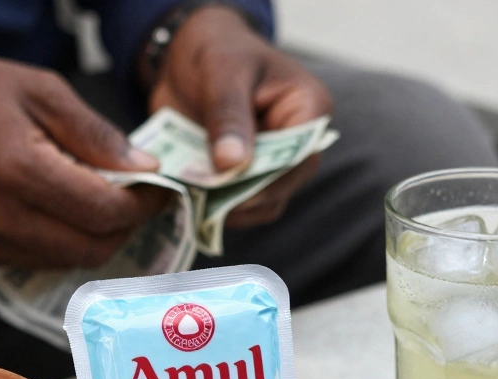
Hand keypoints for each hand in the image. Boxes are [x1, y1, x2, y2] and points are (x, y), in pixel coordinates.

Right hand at [0, 55, 169, 267]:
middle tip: (138, 199)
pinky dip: (65, 241)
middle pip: (92, 247)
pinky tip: (64, 211)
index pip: (103, 210)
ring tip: (104, 202)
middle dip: (126, 227)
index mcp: (17, 168)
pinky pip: (40, 260)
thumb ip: (94, 134)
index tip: (159, 187)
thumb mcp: (38, 89)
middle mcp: (0, 216)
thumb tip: (143, 168)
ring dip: (98, 238)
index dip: (143, 203)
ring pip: (69, 261)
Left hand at [147, 6, 332, 227]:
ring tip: (191, 197)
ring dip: (226, 207)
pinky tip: (188, 197)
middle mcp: (299, 142)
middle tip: (201, 197)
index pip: (300, 155)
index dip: (268, 178)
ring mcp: (274, 163)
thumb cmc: (216, 50)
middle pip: (282, 186)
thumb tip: (233, 163)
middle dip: (243, 196)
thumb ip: (227, 116)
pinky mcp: (248, 177)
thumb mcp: (222, 72)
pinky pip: (239, 206)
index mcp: (309, 108)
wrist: (190, 55)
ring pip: (262, 205)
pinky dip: (213, 207)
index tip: (230, 191)